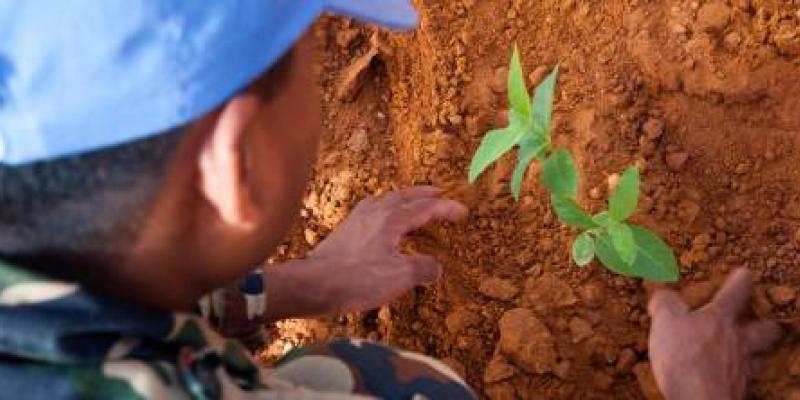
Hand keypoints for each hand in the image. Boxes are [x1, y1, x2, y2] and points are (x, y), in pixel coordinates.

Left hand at [264, 186, 466, 319]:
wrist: (313, 284)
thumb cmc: (358, 278)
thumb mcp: (399, 276)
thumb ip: (422, 268)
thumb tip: (436, 267)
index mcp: (391, 219)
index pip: (425, 208)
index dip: (446, 209)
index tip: (463, 211)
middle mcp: (374, 212)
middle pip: (403, 196)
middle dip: (423, 194)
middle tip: (438, 192)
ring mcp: (356, 220)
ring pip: (384, 201)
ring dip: (402, 199)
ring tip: (410, 202)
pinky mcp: (344, 232)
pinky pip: (370, 211)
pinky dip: (384, 210)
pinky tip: (379, 220)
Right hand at [648, 269, 781, 399]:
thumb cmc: (685, 356)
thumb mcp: (665, 320)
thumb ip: (665, 303)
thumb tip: (662, 294)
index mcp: (721, 318)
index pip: (736, 292)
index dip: (740, 280)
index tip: (744, 273)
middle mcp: (738, 341)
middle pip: (764, 329)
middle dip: (766, 324)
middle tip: (763, 321)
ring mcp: (741, 368)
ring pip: (758, 357)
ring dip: (754, 354)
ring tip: (747, 353)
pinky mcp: (736, 391)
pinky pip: (742, 381)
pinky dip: (737, 378)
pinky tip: (727, 378)